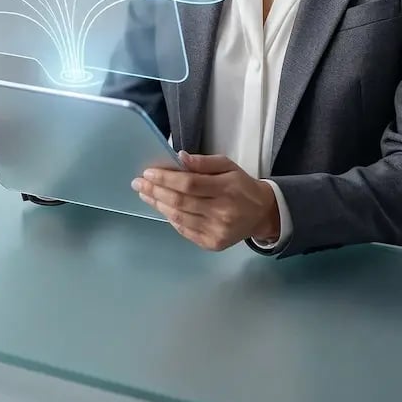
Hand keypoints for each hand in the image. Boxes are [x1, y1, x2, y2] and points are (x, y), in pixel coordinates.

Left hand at [132, 152, 279, 251]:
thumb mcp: (228, 166)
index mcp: (226, 189)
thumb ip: (204, 162)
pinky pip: (185, 231)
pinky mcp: (212, 244)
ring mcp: (216, 231)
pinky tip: (162, 207)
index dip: (166, 178)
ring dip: (159, 205)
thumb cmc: (241, 185)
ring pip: (180, 218)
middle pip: (181, 202)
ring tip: (145, 194)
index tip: (148, 172)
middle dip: (155, 191)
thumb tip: (179, 157)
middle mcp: (221, 212)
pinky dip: (171, 219)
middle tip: (138, 183)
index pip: (189, 184)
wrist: (262, 213)